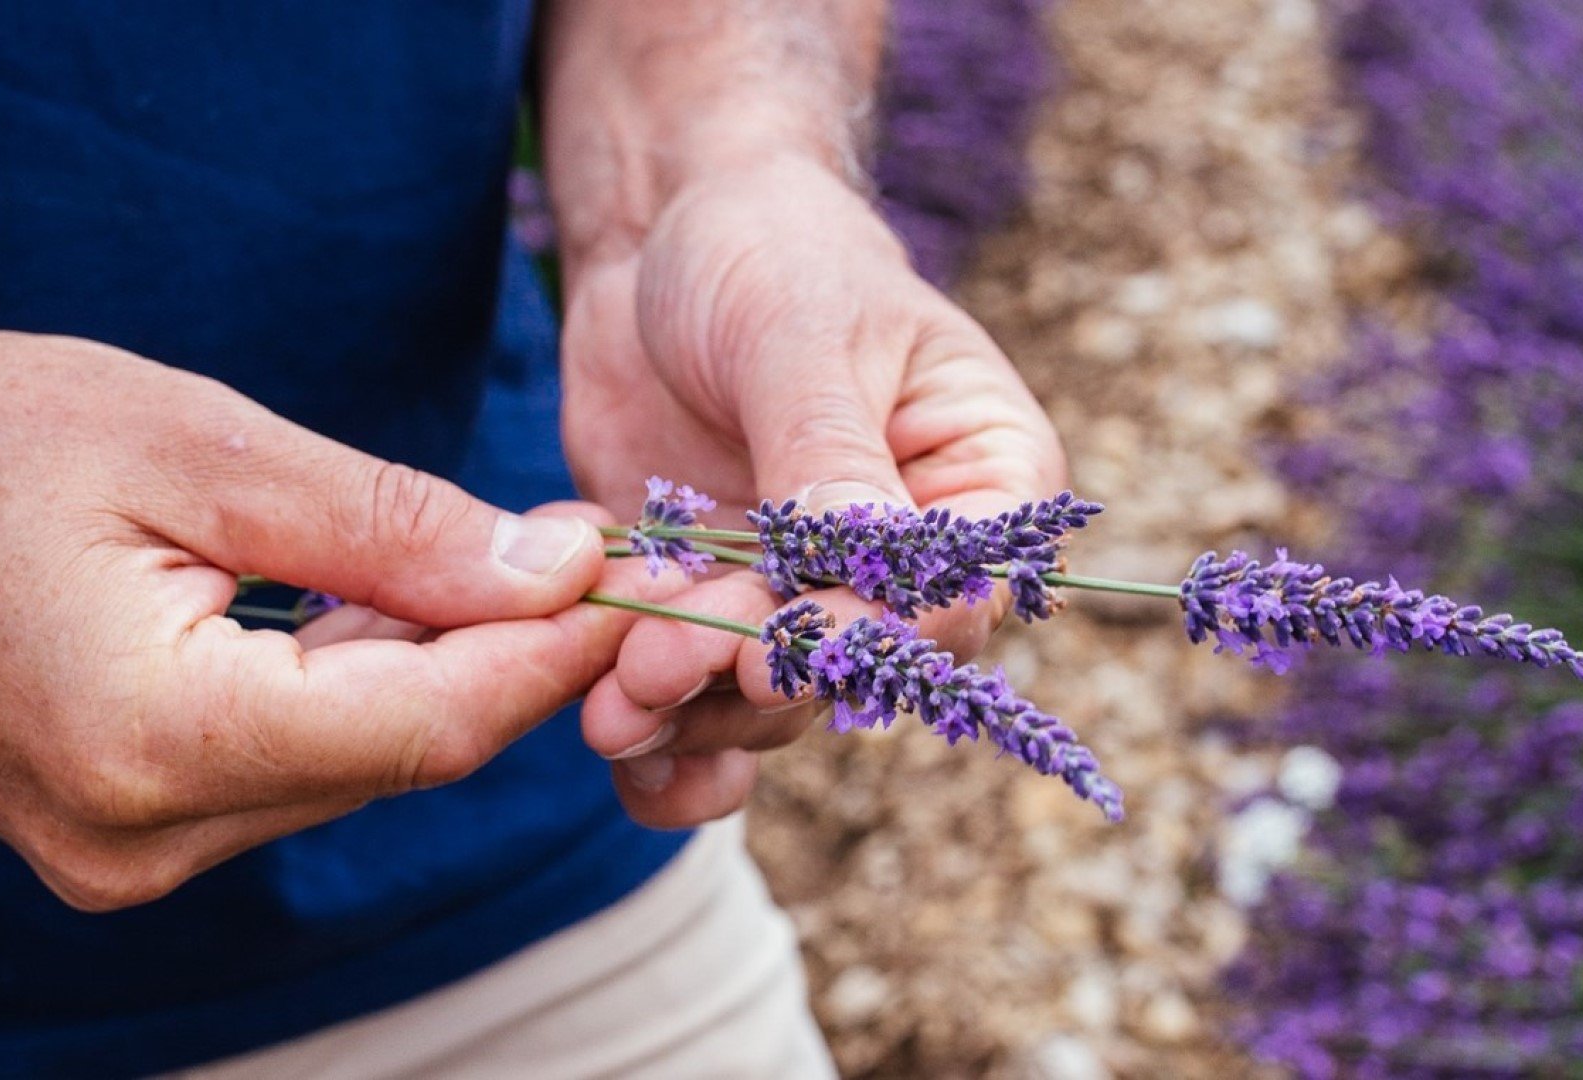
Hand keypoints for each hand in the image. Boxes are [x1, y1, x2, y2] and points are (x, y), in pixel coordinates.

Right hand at [0, 327, 643, 910]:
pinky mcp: (130, 832)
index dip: (548, 654)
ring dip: (443, 667)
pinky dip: (364, 686)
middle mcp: (146, 835)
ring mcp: (130, 851)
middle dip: (511, 653)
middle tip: (586, 551)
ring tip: (504, 563)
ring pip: (362, 763)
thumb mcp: (197, 449)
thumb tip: (558, 570)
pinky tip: (393, 606)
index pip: (429, 726)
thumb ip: (390, 527)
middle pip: (406, 752)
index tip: (629, 575)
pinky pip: (299, 764)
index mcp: (156, 739)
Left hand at [558, 155, 1065, 827]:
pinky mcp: (723, 606)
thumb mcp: (801, 334)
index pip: (957, 595)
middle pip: (854, 663)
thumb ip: (827, 451)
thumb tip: (858, 558)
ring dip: (690, 711)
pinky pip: (699, 692)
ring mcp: (811, 591)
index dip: (871, 635)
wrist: (668, 238)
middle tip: (654, 666)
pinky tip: (599, 731)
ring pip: (771, 700)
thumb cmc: (774, 250)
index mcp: (984, 481)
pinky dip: (651, 722)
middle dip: (751, 678)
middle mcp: (910, 559)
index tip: (778, 652)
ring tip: (607, 701)